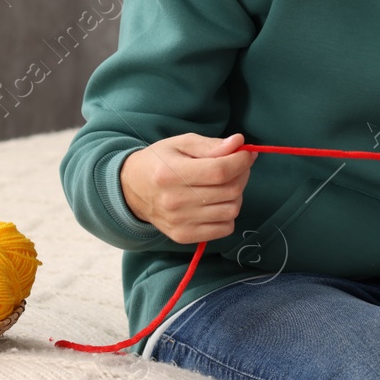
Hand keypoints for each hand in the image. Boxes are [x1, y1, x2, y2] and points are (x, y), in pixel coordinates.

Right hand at [120, 131, 256, 245]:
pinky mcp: (183, 236)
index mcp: (170, 174)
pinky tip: (216, 203)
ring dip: (236, 195)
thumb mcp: (180, 143)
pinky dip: (228, 214)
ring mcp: (179, 222)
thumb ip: (210, 145)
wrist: (131, 191)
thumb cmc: (159, 162)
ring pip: (231, 210)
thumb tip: (239, 144)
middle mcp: (174, 201)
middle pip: (229, 191)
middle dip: (241, 175)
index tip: (248, 154)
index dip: (241, 161)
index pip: (219, 171)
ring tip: (225, 185)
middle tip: (237, 166)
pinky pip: (225, 229)